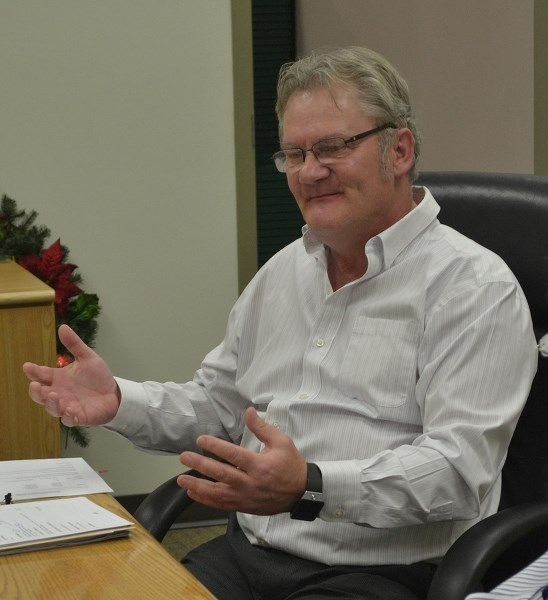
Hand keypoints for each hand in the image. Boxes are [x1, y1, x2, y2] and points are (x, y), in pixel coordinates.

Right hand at [22, 324, 119, 426]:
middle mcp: (59, 393)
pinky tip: (69, 410)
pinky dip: (68, 416)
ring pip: (52, 408)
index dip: (33, 371)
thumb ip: (74, 344)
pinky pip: (69, 420)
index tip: (27, 366)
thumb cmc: (97, 377)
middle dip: (36, 391)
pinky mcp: (79, 417)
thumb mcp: (87, 358)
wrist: (114, 393)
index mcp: (58, 378)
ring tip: (54, 395)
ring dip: (51, 403)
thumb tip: (63, 327)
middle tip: (36, 385)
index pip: (41, 374)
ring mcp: (67, 406)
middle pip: (40, 395)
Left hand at [178, 407, 306, 514]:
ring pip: (217, 493)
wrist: (301, 493)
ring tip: (181, 480)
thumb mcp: (281, 442)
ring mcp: (246, 497)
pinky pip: (221, 505)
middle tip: (184, 457)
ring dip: (198, 487)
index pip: (232, 455)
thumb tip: (248, 411)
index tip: (201, 439)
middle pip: (221, 474)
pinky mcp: (244, 506)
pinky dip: (206, 500)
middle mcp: (250, 483)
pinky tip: (193, 494)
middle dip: (200, 465)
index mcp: (259, 465)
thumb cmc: (291, 465)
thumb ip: (262, 428)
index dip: (215, 446)